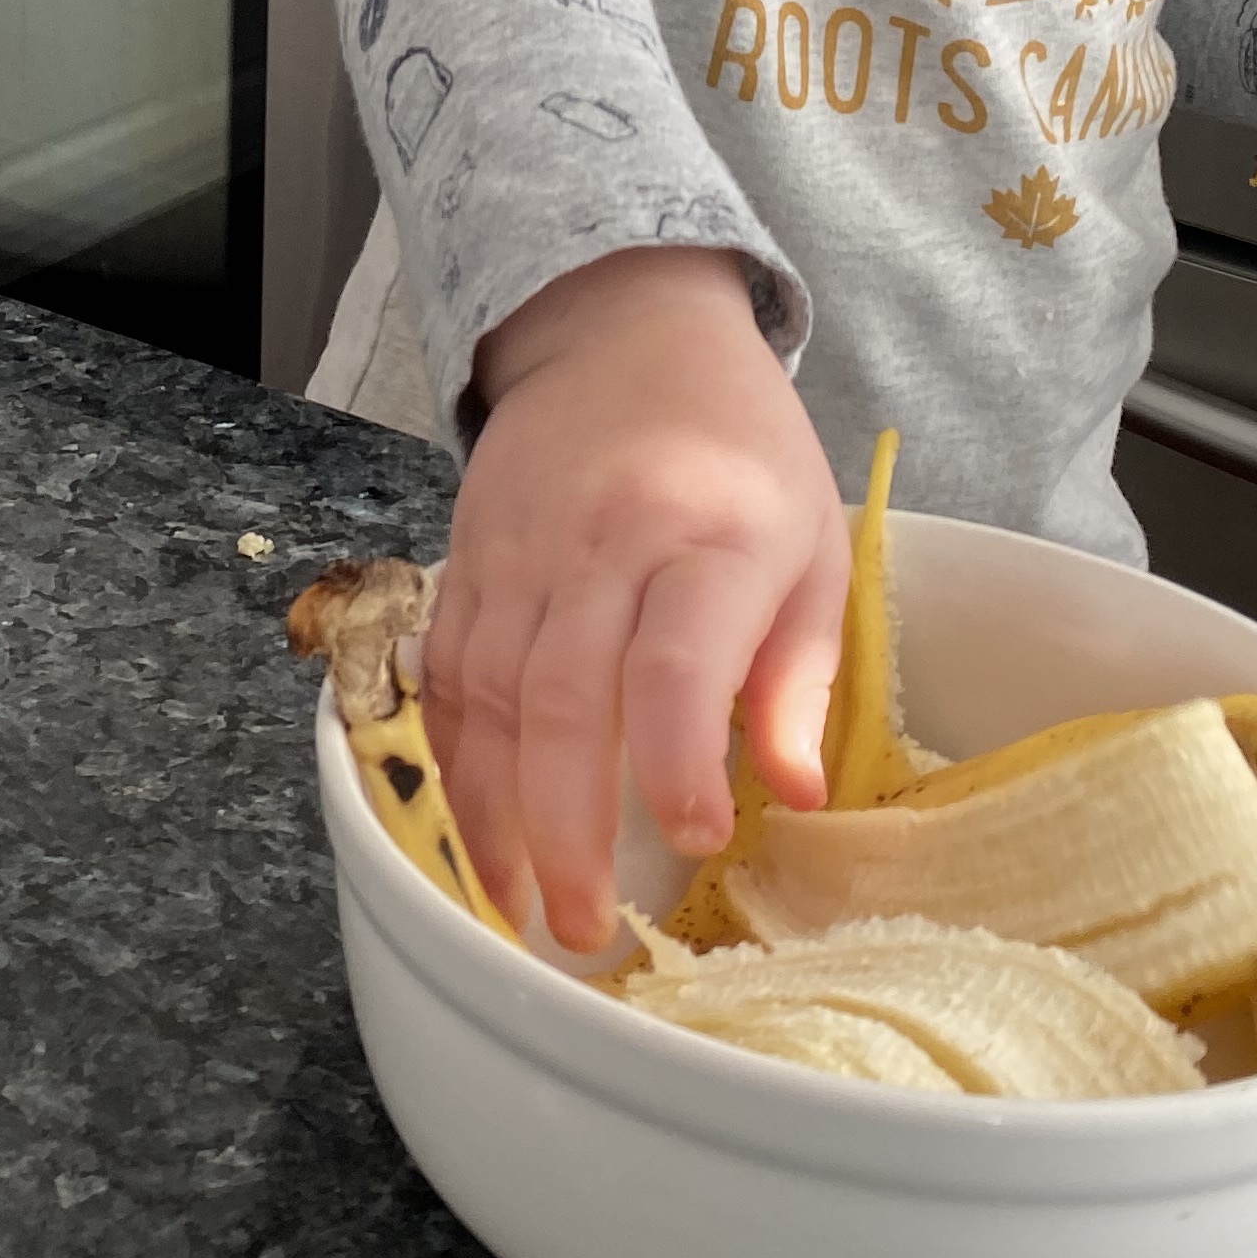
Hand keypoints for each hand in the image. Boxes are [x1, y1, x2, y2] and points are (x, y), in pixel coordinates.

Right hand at [424, 248, 848, 954]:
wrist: (625, 328)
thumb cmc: (738, 449)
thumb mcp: (812, 544)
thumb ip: (800, 673)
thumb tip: (793, 793)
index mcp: (706, 537)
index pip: (675, 665)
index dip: (676, 764)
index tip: (698, 840)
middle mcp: (601, 543)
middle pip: (560, 700)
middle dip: (565, 831)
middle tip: (585, 929)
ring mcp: (520, 549)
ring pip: (483, 696)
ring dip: (492, 812)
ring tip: (520, 904)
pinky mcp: (468, 556)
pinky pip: (444, 667)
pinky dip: (450, 753)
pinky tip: (473, 821)